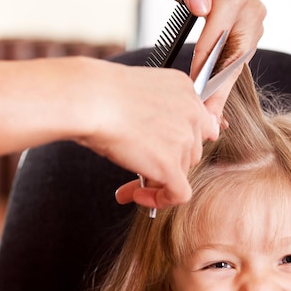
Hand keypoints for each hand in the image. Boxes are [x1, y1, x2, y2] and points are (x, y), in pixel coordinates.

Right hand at [78, 59, 218, 209]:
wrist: (91, 100)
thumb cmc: (102, 93)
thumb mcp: (140, 91)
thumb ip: (160, 110)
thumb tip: (159, 139)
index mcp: (185, 90)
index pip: (198, 124)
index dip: (180, 141)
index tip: (164, 148)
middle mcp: (191, 113)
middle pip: (190, 150)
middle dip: (167, 160)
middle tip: (140, 163)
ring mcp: (184, 140)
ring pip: (182, 171)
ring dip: (157, 178)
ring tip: (129, 179)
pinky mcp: (171, 165)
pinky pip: (178, 194)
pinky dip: (159, 199)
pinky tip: (138, 195)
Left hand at [162, 0, 265, 117]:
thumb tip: (202, 6)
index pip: (219, 38)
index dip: (204, 67)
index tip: (191, 92)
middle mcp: (252, 12)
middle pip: (234, 59)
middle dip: (218, 91)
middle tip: (205, 120)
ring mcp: (253, 26)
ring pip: (236, 67)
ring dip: (222, 94)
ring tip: (210, 122)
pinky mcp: (248, 38)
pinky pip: (235, 66)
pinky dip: (223, 87)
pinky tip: (214, 110)